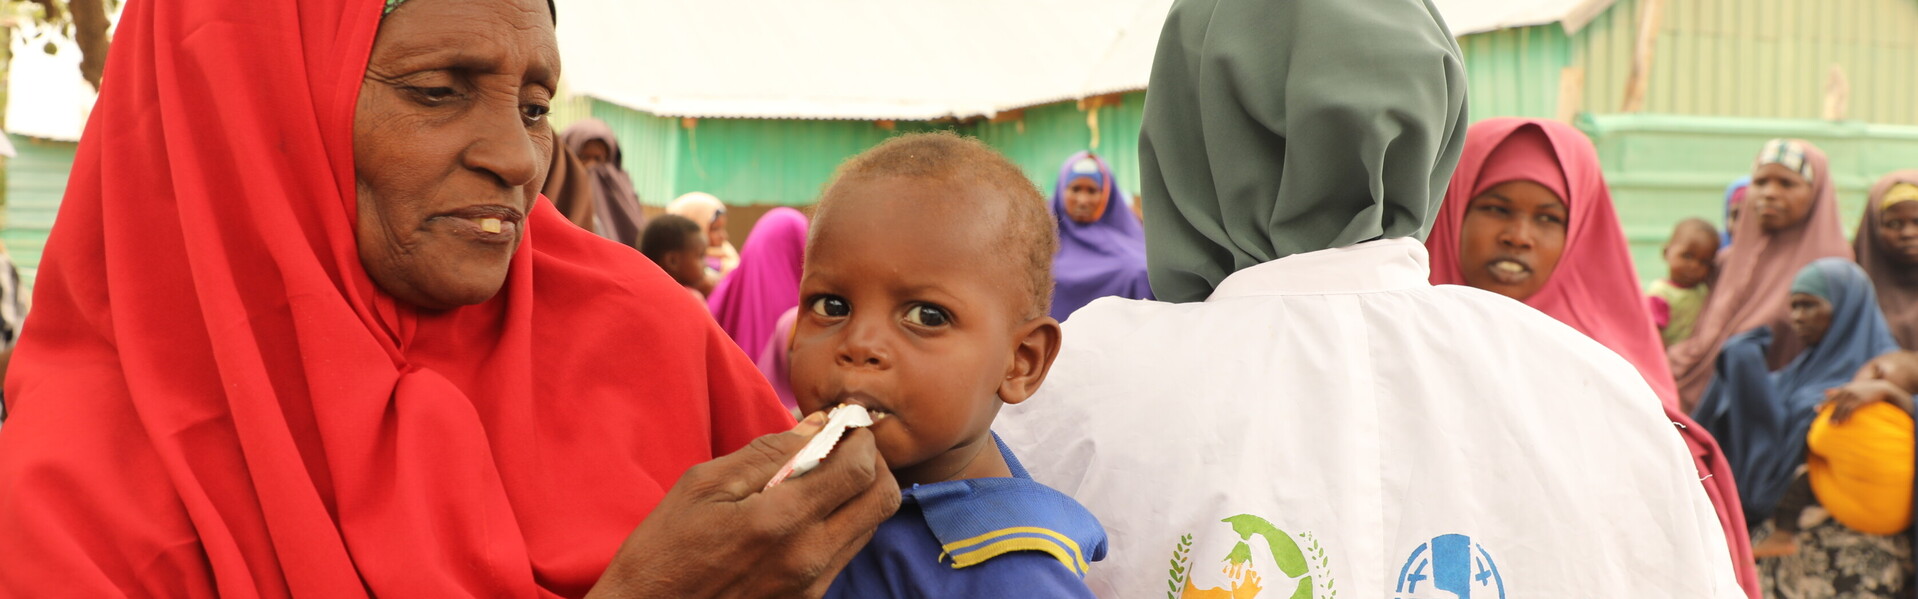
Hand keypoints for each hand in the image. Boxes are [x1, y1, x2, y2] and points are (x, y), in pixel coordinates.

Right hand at [587, 414, 900, 598]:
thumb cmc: (665, 549)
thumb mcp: (704, 486)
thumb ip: (768, 453)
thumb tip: (818, 425)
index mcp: (782, 522)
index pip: (858, 469)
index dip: (859, 435)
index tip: (843, 420)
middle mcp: (811, 558)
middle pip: (883, 499)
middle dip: (873, 461)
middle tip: (842, 444)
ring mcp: (813, 585)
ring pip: (871, 526)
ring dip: (859, 492)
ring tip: (822, 473)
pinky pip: (846, 550)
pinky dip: (841, 520)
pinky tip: (806, 508)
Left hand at [1824, 379, 1913, 424]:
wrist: (1882, 388)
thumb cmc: (1865, 389)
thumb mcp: (1851, 387)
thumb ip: (1837, 390)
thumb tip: (1824, 392)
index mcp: (1844, 389)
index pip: (1832, 397)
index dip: (1824, 403)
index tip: (1817, 409)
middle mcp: (1847, 391)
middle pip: (1835, 403)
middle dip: (1829, 411)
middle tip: (1825, 421)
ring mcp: (1854, 396)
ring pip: (1842, 407)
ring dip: (1837, 416)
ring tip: (1833, 424)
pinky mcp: (1861, 400)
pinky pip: (1852, 409)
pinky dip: (1847, 415)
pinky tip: (1845, 421)